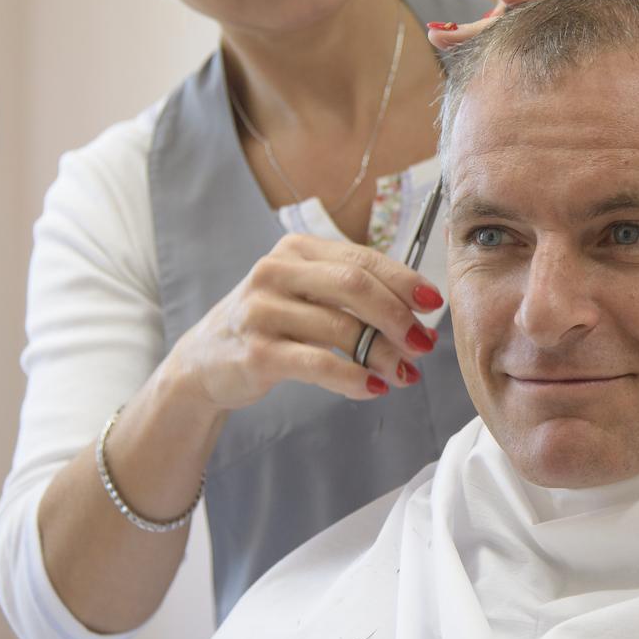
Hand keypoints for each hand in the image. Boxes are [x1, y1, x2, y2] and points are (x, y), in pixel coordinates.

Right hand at [165, 233, 443, 411]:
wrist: (204, 362)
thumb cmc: (271, 324)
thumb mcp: (305, 292)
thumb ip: (352, 291)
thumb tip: (418, 310)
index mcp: (296, 249)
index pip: (362, 258)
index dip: (404, 280)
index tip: (434, 303)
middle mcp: (276, 272)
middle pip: (355, 286)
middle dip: (398, 315)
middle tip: (424, 343)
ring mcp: (262, 311)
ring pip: (342, 329)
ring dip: (383, 355)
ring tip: (405, 373)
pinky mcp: (256, 352)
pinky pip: (319, 364)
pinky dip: (354, 378)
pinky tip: (374, 388)